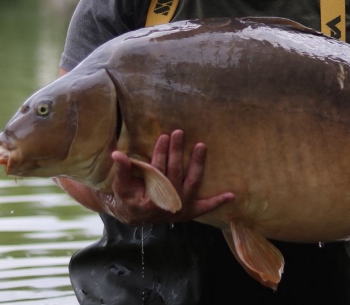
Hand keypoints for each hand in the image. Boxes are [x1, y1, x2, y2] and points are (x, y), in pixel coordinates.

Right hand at [98, 129, 234, 225]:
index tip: (162, 137)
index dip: (160, 154)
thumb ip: (122, 170)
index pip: (157, 172)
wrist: (136, 215)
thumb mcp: (121, 185)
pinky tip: (232, 195)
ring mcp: (182, 208)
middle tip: (178, 133)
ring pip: (192, 182)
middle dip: (176, 152)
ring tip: (201, 146)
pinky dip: (218, 201)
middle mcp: (170, 204)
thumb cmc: (128, 197)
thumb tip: (117, 154)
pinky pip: (206, 207)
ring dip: (198, 164)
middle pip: (175, 174)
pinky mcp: (191, 211)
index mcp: (152, 199)